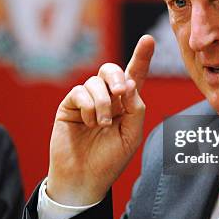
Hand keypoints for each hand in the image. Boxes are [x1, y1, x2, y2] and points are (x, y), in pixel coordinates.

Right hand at [47, 35, 154, 204]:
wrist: (84, 179)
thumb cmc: (110, 160)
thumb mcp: (131, 135)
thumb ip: (136, 109)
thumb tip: (129, 84)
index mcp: (126, 104)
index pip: (135, 76)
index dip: (142, 57)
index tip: (149, 40)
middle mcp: (107, 98)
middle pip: (111, 70)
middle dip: (117, 77)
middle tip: (120, 93)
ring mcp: (87, 100)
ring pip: (96, 81)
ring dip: (102, 102)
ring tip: (102, 125)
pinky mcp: (70, 105)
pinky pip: (80, 91)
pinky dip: (88, 105)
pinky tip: (89, 122)